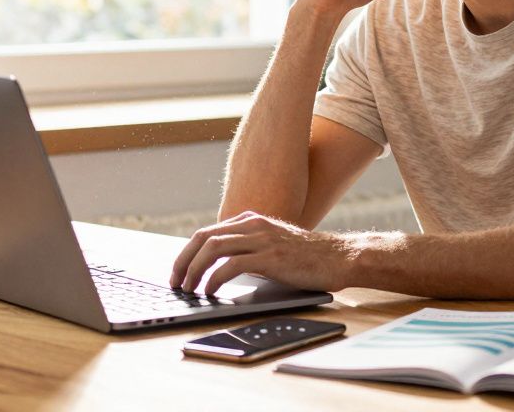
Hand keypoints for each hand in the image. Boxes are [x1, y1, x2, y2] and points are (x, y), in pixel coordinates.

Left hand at [169, 212, 351, 295]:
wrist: (338, 256)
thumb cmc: (305, 256)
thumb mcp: (270, 244)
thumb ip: (247, 248)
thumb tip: (217, 267)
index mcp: (250, 221)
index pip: (205, 233)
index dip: (186, 253)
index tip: (177, 272)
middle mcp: (252, 225)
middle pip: (203, 238)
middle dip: (183, 261)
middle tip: (175, 282)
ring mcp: (261, 239)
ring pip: (213, 248)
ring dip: (194, 270)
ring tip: (189, 289)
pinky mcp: (270, 257)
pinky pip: (232, 265)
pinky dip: (215, 279)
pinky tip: (211, 291)